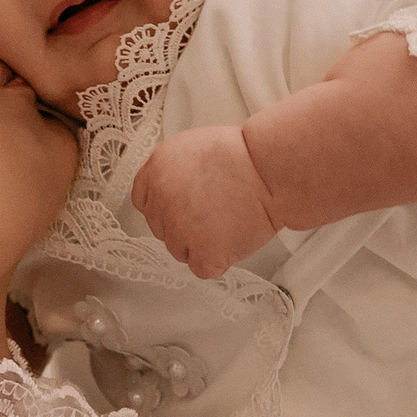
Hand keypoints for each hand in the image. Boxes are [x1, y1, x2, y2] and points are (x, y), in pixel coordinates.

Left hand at [131, 126, 275, 277]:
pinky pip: (201, 268)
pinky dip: (217, 261)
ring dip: (200, 244)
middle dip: (184, 226)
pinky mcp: (202, 251)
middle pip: (161, 229)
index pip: (143, 200)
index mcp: (157, 168)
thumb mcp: (194, 148)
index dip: (164, 207)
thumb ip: (174, 173)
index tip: (182, 208)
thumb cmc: (246, 156)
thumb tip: (174, 192)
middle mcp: (162, 199)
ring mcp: (179, 229)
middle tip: (213, 214)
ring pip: (179, 251)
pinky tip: (231, 240)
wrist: (273, 170)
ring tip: (227, 223)